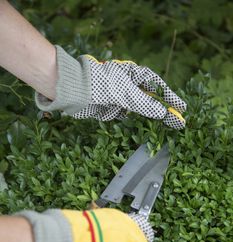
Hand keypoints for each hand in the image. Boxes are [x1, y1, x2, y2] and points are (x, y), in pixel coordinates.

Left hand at [35, 47, 185, 128]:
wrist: (73, 91)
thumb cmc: (102, 86)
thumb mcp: (127, 94)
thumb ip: (145, 104)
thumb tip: (162, 113)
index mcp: (133, 74)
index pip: (157, 86)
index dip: (170, 98)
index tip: (182, 109)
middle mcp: (126, 85)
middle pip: (148, 100)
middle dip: (157, 111)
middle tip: (174, 123)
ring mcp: (117, 96)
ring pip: (134, 110)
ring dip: (136, 114)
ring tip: (135, 115)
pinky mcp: (108, 107)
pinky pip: (120, 115)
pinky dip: (119, 116)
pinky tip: (112, 112)